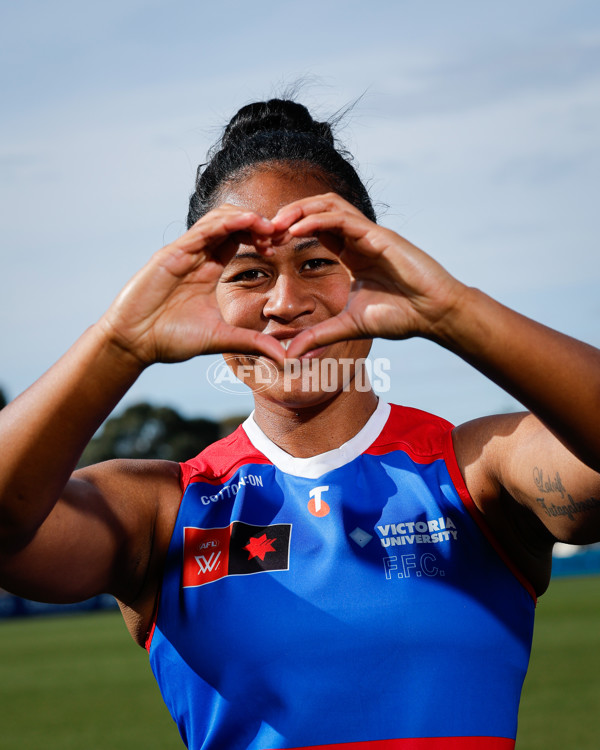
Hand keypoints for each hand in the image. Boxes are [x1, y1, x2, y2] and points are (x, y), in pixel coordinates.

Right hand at [98, 205, 285, 366]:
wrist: (135, 343)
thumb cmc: (170, 339)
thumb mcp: (221, 339)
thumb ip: (252, 342)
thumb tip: (284, 356)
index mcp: (210, 270)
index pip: (239, 240)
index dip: (262, 237)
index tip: (283, 244)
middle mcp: (198, 256)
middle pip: (232, 223)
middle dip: (259, 223)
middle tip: (281, 231)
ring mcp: (185, 252)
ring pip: (219, 219)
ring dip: (246, 217)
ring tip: (268, 226)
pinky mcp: (172, 254)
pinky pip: (202, 229)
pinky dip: (226, 222)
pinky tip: (248, 222)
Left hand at [270, 193, 467, 357]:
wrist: (434, 315)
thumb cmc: (401, 316)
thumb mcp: (349, 326)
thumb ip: (320, 335)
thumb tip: (290, 353)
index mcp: (352, 253)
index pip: (315, 229)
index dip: (289, 232)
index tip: (267, 246)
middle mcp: (358, 239)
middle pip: (317, 208)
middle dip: (289, 214)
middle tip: (264, 230)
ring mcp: (369, 234)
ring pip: (328, 205)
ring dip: (299, 210)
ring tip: (276, 224)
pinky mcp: (379, 236)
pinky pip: (343, 218)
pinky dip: (317, 220)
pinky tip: (297, 230)